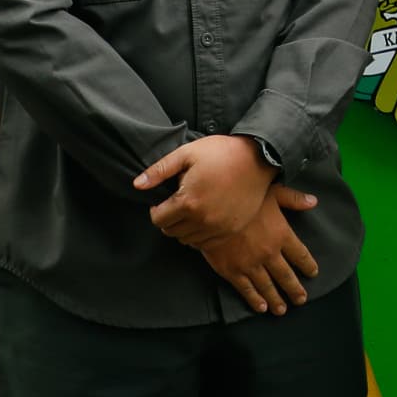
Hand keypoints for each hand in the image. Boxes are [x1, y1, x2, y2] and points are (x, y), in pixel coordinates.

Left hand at [140, 133, 279, 250]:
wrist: (259, 158)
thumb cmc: (221, 152)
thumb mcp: (187, 154)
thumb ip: (159, 171)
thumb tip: (136, 185)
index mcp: (188, 201)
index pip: (158, 219)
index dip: (156, 210)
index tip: (162, 201)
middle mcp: (203, 220)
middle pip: (171, 232)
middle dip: (169, 219)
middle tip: (177, 205)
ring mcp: (219, 228)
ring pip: (187, 240)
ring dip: (184, 229)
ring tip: (191, 211)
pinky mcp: (232, 230)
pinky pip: (206, 243)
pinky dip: (200, 235)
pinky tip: (204, 218)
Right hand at [200, 186, 320, 315]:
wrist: (211, 209)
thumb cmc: (242, 196)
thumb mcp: (271, 192)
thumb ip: (293, 199)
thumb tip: (313, 202)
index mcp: (282, 235)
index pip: (300, 255)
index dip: (308, 265)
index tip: (313, 273)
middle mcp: (269, 253)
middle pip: (286, 276)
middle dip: (295, 289)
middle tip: (301, 299)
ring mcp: (251, 264)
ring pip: (268, 287)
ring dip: (277, 299)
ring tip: (282, 310)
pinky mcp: (232, 271)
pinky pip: (246, 289)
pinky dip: (255, 300)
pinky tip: (262, 307)